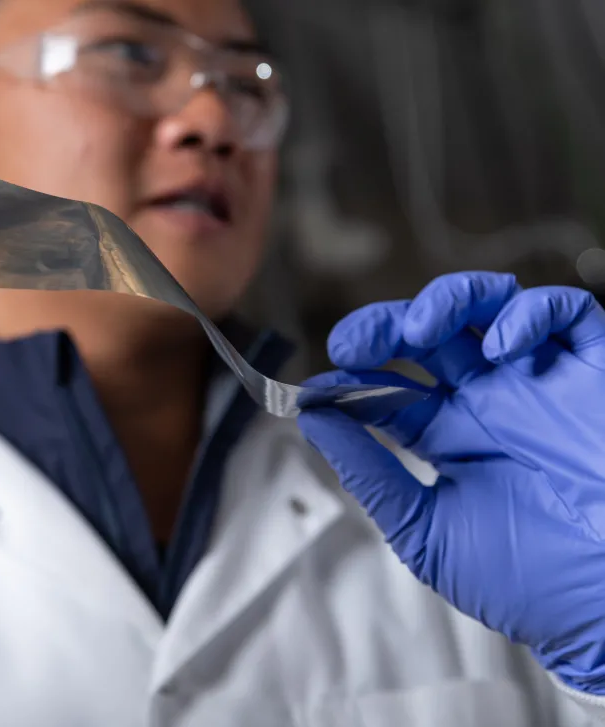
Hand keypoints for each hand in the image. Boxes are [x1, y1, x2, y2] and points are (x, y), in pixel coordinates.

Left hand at [297, 271, 604, 692]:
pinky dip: (529, 312)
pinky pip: (567, 314)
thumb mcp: (425, 532)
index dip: (352, 377)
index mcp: (449, 436)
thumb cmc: (524, 583)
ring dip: (446, 301)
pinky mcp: (595, 374)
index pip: (390, 388)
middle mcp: (489, 402)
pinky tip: (500, 344)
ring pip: (486, 307)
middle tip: (354, 344)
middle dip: (384, 327)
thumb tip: (313, 419)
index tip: (319, 387)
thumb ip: (371, 475)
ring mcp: (539, 383)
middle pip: (427, 337)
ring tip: (419, 329)